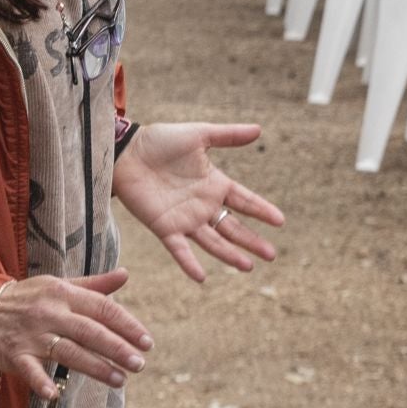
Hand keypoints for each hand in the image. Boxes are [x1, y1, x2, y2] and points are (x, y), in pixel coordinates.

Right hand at [0, 271, 148, 403]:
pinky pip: (28, 370)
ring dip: (95, 367)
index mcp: (64, 294)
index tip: (147, 341)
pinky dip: (40, 382)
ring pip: (68, 352)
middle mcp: (51, 313)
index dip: (127, 325)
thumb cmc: (26, 298)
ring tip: (120, 380)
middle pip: (91, 332)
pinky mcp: (13, 354)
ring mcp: (32, 335)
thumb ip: (94, 285)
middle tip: (140, 364)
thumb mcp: (59, 285)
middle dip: (118, 349)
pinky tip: (54, 394)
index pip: (103, 309)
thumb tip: (126, 275)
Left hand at [114, 122, 282, 282]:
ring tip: (248, 267)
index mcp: (214, 184)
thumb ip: (228, 136)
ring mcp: (185, 219)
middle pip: (233, 227)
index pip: (245, 201)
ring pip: (213, 242)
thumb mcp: (199, 135)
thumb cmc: (160, 141)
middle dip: (252, 241)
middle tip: (271, 255)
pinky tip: (201, 277)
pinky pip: (179, 250)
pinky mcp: (164, 227)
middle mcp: (203, 205)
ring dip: (230, 255)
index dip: (262, 210)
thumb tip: (259, 130)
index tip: (280, 221)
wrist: (126, 151)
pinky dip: (189, 263)